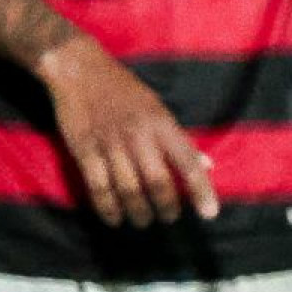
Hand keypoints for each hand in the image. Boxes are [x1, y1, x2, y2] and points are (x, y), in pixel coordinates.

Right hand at [37, 34, 219, 228]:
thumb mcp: (157, 107)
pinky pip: (99, 188)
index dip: (201, 190)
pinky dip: (108, 209)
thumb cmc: (124, 89)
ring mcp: (110, 144)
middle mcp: (139, 136)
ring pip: (129, 191)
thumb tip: (206, 164)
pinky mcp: (85, 151)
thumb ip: (179, 139)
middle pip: (158, 183)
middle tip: (169, 218)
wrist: (81, 70)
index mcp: (161, 123)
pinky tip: (114, 219)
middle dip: (167, 207)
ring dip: (139, 213)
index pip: (188, 161)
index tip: (210, 213)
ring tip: (143, 221)